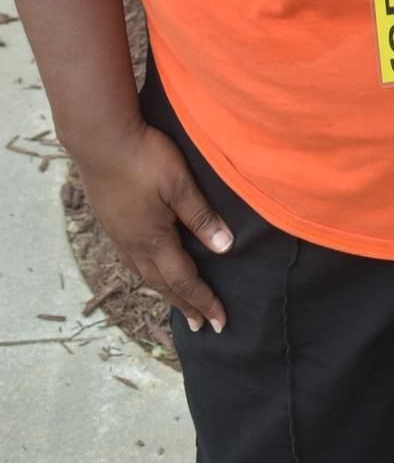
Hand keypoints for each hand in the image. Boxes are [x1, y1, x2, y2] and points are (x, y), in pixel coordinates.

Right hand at [75, 119, 233, 332]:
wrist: (99, 137)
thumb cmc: (144, 157)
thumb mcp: (180, 185)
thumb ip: (202, 217)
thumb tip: (225, 248)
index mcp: (152, 240)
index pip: (184, 280)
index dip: (204, 301)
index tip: (220, 323)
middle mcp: (132, 245)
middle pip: (162, 284)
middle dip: (184, 304)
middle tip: (200, 325)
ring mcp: (118, 234)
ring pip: (144, 273)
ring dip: (164, 290)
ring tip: (177, 301)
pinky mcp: (110, 221)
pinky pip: (132, 259)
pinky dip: (148, 272)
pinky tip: (149, 266)